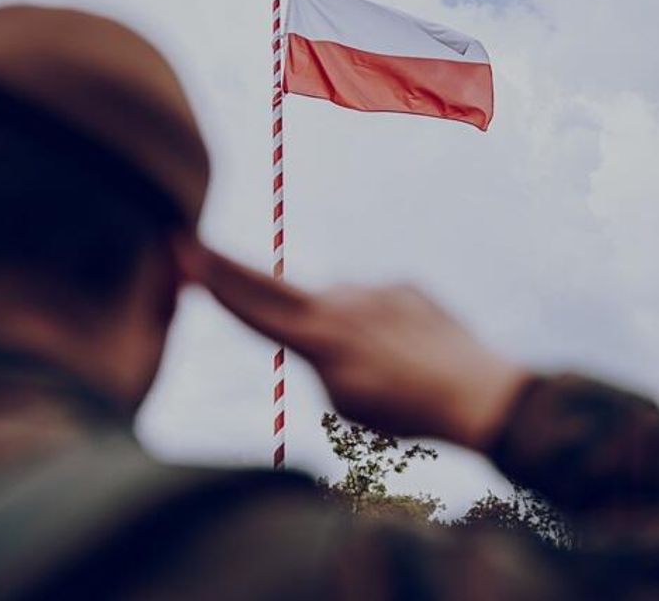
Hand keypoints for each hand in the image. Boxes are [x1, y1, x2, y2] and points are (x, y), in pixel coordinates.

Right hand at [177, 241, 530, 450]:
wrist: (477, 392)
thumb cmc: (404, 412)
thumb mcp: (345, 402)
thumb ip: (320, 355)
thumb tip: (321, 319)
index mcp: (319, 337)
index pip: (254, 306)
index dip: (213, 282)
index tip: (181, 252)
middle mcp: (341, 303)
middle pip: (272, 283)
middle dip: (229, 268)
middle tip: (190, 245)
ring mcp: (374, 289)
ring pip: (338, 302)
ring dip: (340, 325)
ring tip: (379, 365)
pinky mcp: (404, 285)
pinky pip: (376, 301)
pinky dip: (380, 324)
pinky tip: (406, 352)